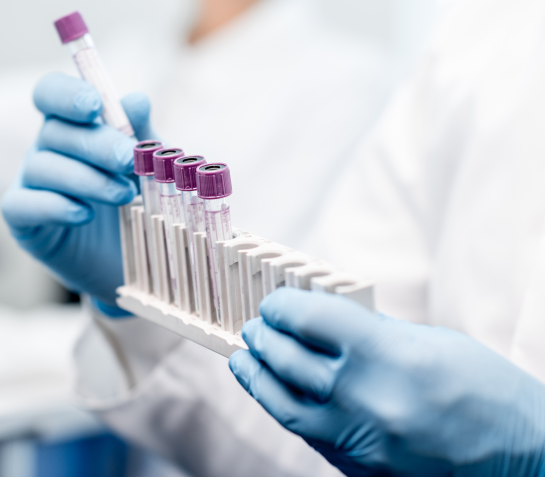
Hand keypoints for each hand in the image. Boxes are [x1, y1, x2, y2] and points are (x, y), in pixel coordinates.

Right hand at [1, 72, 151, 309]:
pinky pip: (23, 205)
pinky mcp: (23, 220)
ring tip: (125, 195)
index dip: (67, 94)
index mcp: (73, 124)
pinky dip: (54, 206)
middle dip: (95, 144)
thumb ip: (141, 133)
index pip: (51, 93)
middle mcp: (47, 147)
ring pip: (42, 167)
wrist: (134, 253)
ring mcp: (30, 182)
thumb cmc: (139, 197)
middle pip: (55, 131)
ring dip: (86, 178)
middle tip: (128, 160)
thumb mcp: (147, 163)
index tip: (94, 106)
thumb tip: (136, 99)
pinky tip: (85, 214)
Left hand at [230, 288, 544, 475]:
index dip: (283, 306)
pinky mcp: (359, 470)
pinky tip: (273, 390)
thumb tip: (323, 316)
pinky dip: (283, 406)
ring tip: (245, 357)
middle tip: (255, 325)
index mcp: (389, 355)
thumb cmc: (483, 389)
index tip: (273, 302)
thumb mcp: (428, 341)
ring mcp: (361, 442)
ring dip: (257, 377)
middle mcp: (368, 399)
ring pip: (284, 405)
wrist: (522, 459)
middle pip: (289, 361)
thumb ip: (370, 329)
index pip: (310, 320)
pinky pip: (307, 433)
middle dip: (264, 337)